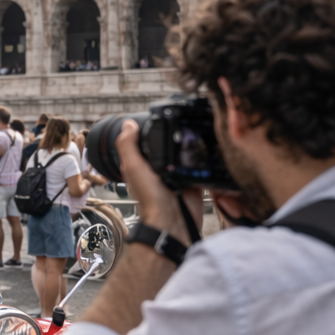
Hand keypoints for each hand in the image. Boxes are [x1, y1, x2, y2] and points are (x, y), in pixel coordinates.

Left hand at [114, 120, 204, 244]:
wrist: (173, 220)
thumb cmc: (150, 198)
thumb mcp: (134, 168)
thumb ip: (128, 146)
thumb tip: (128, 124)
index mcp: (142, 165)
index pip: (146, 141)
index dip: (151, 129)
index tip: (161, 115)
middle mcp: (159, 168)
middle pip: (168, 145)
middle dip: (175, 135)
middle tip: (183, 121)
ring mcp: (177, 173)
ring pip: (185, 153)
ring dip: (190, 146)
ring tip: (196, 133)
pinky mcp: (193, 179)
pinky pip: (200, 164)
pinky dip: (203, 158)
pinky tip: (206, 148)